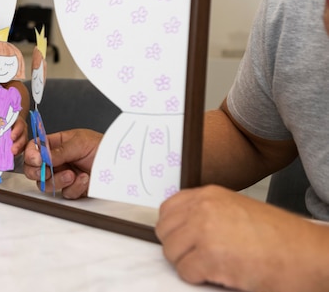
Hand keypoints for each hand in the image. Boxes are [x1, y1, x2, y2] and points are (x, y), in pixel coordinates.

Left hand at [0, 116, 27, 155]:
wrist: (8, 120)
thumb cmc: (2, 120)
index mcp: (16, 121)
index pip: (19, 125)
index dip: (17, 131)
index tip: (12, 137)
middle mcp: (21, 129)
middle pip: (23, 136)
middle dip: (18, 143)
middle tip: (13, 149)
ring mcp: (21, 136)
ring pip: (23, 143)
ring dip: (18, 149)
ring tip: (12, 153)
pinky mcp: (21, 143)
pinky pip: (21, 148)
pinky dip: (17, 152)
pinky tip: (12, 155)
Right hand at [23, 128, 101, 198]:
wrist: (119, 163)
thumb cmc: (101, 146)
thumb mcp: (79, 142)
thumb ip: (59, 150)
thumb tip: (42, 156)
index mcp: (55, 144)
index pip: (34, 149)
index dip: (31, 155)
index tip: (37, 159)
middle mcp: (56, 161)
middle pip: (33, 170)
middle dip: (38, 172)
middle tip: (47, 170)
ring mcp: (62, 175)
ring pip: (46, 185)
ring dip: (58, 180)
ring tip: (72, 174)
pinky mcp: (73, 189)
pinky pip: (65, 193)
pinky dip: (75, 187)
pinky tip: (84, 179)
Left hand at [156, 184, 328, 291]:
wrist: (308, 254)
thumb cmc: (279, 238)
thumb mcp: (237, 210)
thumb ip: (207, 213)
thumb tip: (182, 228)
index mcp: (209, 194)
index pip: (167, 209)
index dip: (173, 229)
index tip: (183, 240)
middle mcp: (203, 208)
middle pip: (165, 231)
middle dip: (179, 248)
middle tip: (200, 257)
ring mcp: (204, 230)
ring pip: (171, 252)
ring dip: (188, 264)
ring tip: (215, 265)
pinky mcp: (208, 255)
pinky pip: (185, 271)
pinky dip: (199, 278)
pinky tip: (221, 274)